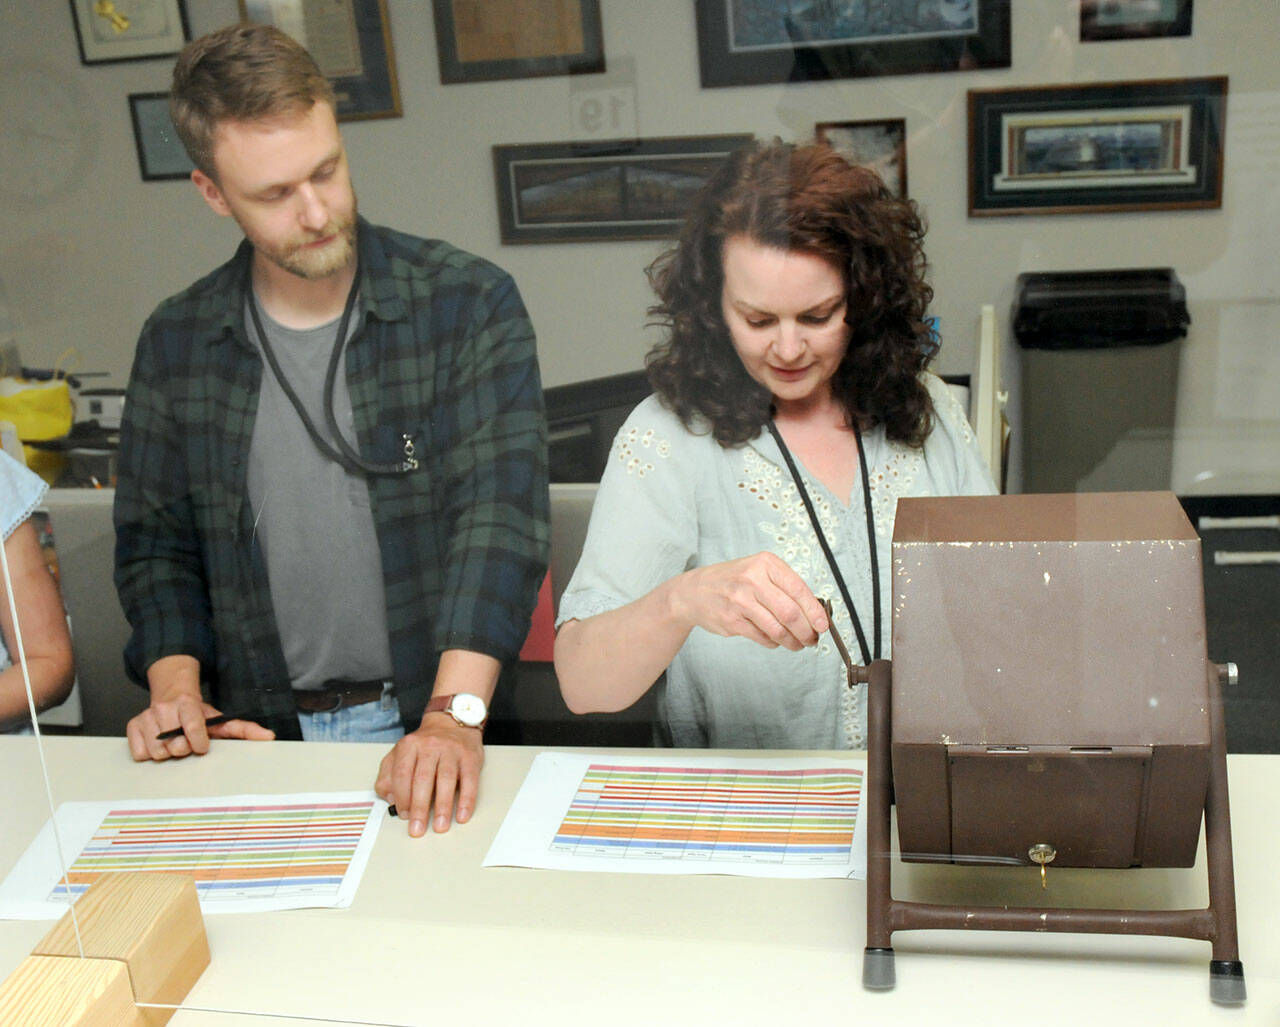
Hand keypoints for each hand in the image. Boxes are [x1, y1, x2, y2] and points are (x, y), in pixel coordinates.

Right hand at [126, 674, 273, 761]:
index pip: (192, 727)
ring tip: (173, 742)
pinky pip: (140, 754)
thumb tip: (269, 737)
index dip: (198, 742)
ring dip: (167, 754)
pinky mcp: (132, 726)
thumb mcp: (220, 719)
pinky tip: (158, 743)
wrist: (172, 694)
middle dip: (183, 749)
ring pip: (157, 753)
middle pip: (174, 746)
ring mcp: (146, 717)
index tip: (202, 746)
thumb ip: (244, 729)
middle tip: (186, 742)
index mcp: (187, 703)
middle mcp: (164, 708)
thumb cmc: (197, 712)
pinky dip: (150, 754)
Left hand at [375, 713, 483, 835]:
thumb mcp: (400, 754)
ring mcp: (451, 751)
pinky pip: (469, 780)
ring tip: (440, 826)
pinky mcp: (470, 757)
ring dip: (443, 806)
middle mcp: (430, 746)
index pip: (402, 774)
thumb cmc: (424, 746)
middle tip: (418, 829)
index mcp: (409, 746)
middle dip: (420, 808)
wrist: (451, 724)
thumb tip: (390, 798)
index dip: (402, 797)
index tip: (403, 815)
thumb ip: (388, 775)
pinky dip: (467, 800)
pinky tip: (462, 815)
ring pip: (446, 780)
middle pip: (423, 779)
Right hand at [670, 552, 828, 650]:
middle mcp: (752, 580)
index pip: (798, 589)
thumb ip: (784, 587)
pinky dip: (774, 643)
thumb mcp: (758, 571)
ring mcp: (740, 601)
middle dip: (807, 631)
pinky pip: (763, 637)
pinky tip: (776, 640)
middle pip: (790, 612)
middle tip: (812, 638)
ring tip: (798, 644)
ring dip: (793, 641)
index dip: (815, 611)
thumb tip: (814, 612)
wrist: (694, 591)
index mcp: (764, 564)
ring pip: (778, 629)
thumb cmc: (733, 581)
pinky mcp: (732, 621)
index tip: (823, 625)